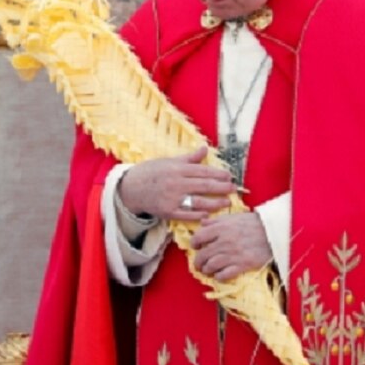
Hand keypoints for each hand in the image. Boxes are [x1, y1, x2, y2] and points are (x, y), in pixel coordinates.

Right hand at [117, 146, 236, 220]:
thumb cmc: (151, 172)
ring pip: (199, 202)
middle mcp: (176, 183)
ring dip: (215, 203)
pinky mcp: (168, 212)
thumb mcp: (169, 161)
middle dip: (221, 188)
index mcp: (177, 169)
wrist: (131, 188)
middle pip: (204, 186)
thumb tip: (205, 149)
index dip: (218, 174)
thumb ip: (189, 158)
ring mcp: (172, 198)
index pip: (203, 171)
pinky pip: (187, 215)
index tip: (229, 176)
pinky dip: (198, 215)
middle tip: (233, 189)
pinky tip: (208, 214)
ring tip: (226, 202)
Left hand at [190, 212, 272, 281]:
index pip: (199, 237)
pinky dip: (219, 277)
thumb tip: (203, 223)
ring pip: (211, 266)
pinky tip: (219, 276)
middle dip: (198, 262)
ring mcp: (233, 254)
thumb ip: (217, 220)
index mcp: (221, 228)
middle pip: (203, 255)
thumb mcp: (235, 217)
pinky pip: (224, 275)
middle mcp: (224, 241)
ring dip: (207, 270)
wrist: (275, 232)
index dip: (194, 244)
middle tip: (199, 265)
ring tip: (208, 271)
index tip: (196, 247)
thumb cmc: (255, 223)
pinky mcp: (243, 265)